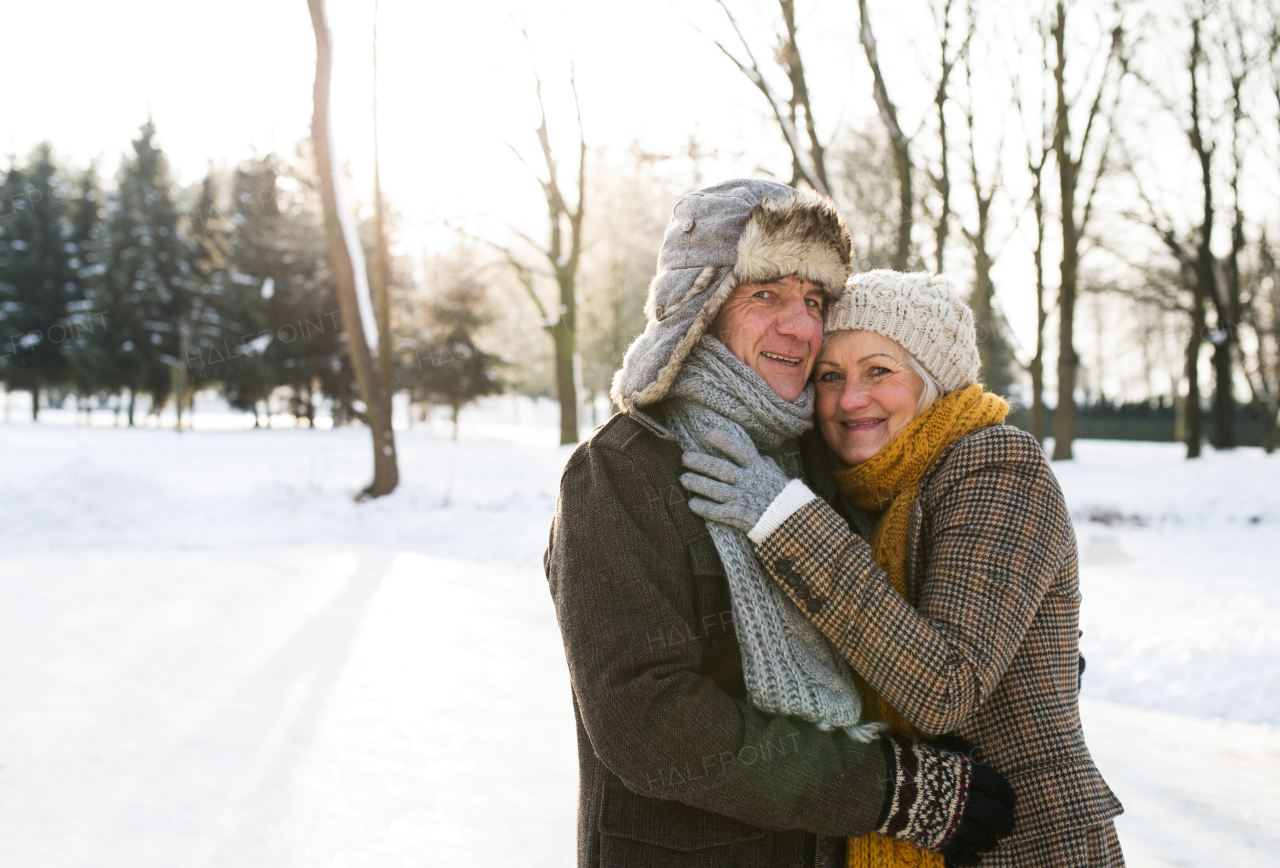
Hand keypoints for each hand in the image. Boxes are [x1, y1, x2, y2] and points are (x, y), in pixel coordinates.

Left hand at [679, 429, 790, 533]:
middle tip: (685, 457)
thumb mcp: (779, 476)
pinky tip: (692, 503)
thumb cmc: (786, 497)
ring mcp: (740, 498)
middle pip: (718, 468)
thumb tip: (763, 459)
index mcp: (758, 468)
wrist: (792, 521)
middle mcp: (746, 480)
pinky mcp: (737, 515)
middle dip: (699, 462)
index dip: (722, 440)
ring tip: (683, 479)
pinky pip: (715, 511)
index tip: (708, 433)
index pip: (738, 449)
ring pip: (712, 488)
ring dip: (696, 483)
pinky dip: (702, 507)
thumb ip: (768, 466)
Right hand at [876, 734, 1015, 863]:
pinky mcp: (941, 839)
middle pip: (997, 815)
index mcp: (966, 773)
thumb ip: (952, 754)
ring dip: (989, 841)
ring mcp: (955, 821)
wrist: (877, 784)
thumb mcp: (931, 748)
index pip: (998, 785)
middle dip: (1005, 822)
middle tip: (1006, 826)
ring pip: (984, 837)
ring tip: (989, 841)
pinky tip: (973, 857)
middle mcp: (966, 798)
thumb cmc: (902, 760)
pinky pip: (963, 854)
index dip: (1007, 795)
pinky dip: (971, 857)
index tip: (1008, 801)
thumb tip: (968, 752)